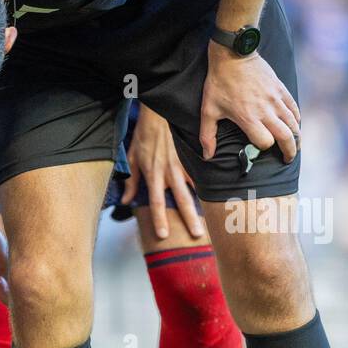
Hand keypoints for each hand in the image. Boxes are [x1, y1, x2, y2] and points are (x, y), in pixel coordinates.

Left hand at [122, 104, 206, 238]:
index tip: (164, 235)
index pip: (156, 202)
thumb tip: (126, 201)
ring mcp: (184, 164)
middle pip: (181, 200)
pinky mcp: (193, 156)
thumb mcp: (132, 158)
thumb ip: (131, 182)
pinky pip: (203, 173)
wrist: (160, 112)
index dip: (159, 219)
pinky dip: (211, 184)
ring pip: (196, 187)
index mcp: (154, 174)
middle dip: (190, 219)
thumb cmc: (145, 135)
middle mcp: (170, 172)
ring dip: (205, 203)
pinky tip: (222, 195)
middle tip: (198, 235)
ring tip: (216, 218)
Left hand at [199, 42, 300, 162]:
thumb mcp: (208, 111)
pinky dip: (297, 119)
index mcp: (248, 118)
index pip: (265, 142)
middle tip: (287, 159)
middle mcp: (266, 110)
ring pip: (294, 123)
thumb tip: (207, 156)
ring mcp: (275, 99)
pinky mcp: (281, 89)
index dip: (263, 148)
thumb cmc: (218, 83)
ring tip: (295, 146)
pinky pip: (294, 108)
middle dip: (289, 151)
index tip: (258, 148)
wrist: (233, 55)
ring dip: (296, 137)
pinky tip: (295, 126)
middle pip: (286, 136)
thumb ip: (207, 136)